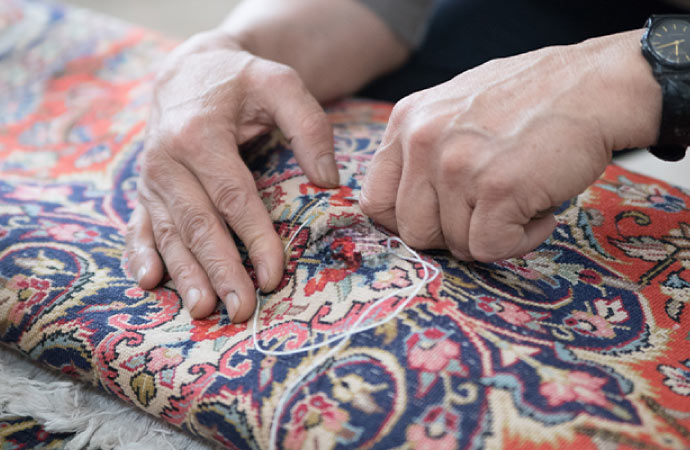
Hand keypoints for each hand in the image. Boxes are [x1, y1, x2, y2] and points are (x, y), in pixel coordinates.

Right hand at [125, 30, 338, 321]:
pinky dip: (141, 254)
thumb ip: (309, 126)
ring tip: (202, 310)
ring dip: (185, 274)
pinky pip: (139, 226)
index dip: (255, 239)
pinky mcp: (144, 191)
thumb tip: (327, 181)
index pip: (233, 197)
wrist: (189, 72)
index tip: (275, 276)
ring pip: (169, 233)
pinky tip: (147, 282)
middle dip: (221, 270)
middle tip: (242, 310)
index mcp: (199, 134)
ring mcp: (151, 179)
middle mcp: (166, 160)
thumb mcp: (280, 83)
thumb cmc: (240, 81)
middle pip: (198, 223)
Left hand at [360, 31, 660, 261]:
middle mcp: (423, 140)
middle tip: (489, 211)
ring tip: (522, 197)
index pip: (375, 202)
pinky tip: (540, 210)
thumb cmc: (530, 102)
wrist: (596, 84)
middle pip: (413, 233)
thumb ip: (422, 153)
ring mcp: (457, 164)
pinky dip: (521, 241)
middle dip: (453, 234)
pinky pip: (490, 249)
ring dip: (493, 234)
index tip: (440, 220)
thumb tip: (404, 213)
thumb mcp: (455, 110)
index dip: (407, 222)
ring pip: (455, 245)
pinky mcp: (496, 188)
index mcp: (406, 121)